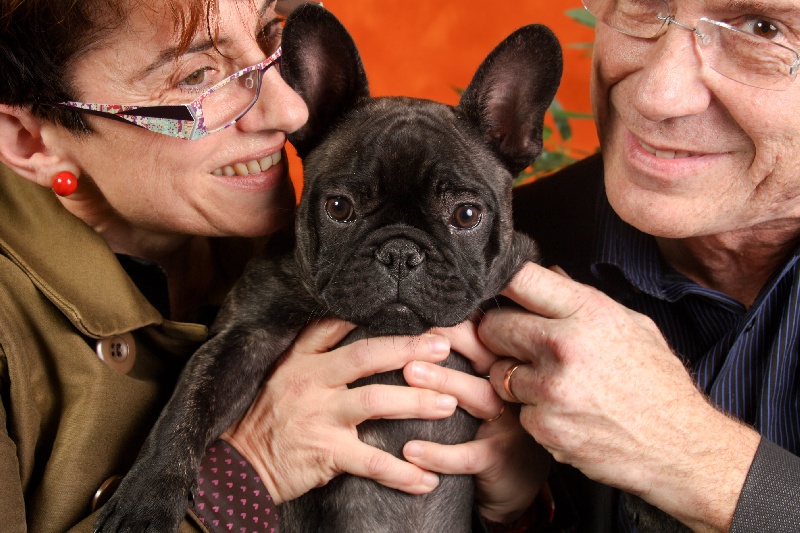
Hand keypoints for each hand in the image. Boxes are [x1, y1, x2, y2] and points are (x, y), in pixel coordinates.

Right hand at [222, 318, 459, 504]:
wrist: (238, 465)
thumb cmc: (266, 417)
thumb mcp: (281, 372)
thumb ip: (313, 349)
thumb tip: (350, 321)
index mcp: (301, 359)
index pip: (338, 326)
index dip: (377, 316)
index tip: (413, 313)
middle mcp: (311, 381)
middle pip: (367, 355)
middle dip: (409, 349)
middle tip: (444, 347)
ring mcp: (319, 416)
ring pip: (375, 401)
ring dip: (416, 402)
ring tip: (447, 403)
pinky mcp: (326, 452)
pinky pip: (371, 461)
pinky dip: (402, 472)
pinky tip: (426, 479)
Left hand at [400, 321, 550, 523]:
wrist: (518, 483)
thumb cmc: (491, 426)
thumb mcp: (485, 389)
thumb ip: (467, 357)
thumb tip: (427, 322)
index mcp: (504, 367)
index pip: (486, 334)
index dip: (461, 318)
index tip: (429, 302)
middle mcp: (511, 390)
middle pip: (486, 356)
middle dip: (451, 339)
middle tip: (418, 326)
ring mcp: (508, 424)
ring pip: (478, 396)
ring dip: (443, 381)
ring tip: (409, 372)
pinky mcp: (500, 459)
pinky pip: (467, 455)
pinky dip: (438, 452)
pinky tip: (409, 449)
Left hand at [478, 262, 760, 531]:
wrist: (680, 449)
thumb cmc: (659, 385)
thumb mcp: (633, 326)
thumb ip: (584, 299)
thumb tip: (548, 272)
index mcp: (589, 313)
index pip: (522, 279)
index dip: (501, 282)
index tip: (495, 288)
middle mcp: (566, 346)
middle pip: (494, 326)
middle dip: (500, 335)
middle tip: (518, 345)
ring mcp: (552, 388)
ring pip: (499, 372)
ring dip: (514, 378)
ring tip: (552, 385)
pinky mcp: (544, 426)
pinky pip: (517, 410)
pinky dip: (533, 413)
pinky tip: (564, 414)